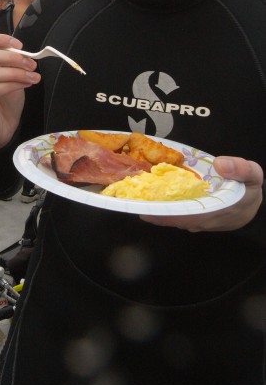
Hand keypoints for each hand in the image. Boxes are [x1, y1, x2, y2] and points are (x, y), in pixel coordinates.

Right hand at [0, 33, 40, 149]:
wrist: (3, 129)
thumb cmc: (6, 103)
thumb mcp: (13, 78)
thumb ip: (14, 65)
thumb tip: (24, 53)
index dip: (1, 39)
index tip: (20, 45)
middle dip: (14, 58)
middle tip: (32, 64)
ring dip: (17, 72)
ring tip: (33, 77)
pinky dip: (13, 84)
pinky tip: (25, 85)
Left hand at [140, 156, 263, 231]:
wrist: (252, 202)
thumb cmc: (248, 189)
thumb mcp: (253, 176)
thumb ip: (241, 169)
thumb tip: (221, 164)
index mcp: (215, 212)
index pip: (187, 216)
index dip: (165, 214)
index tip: (146, 210)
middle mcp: (203, 220)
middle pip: (173, 218)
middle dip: (153, 211)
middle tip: (131, 200)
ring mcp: (197, 221)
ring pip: (171, 218)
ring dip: (154, 210)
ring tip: (133, 199)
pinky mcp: (193, 218)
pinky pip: (174, 215)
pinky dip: (160, 209)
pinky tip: (148, 199)